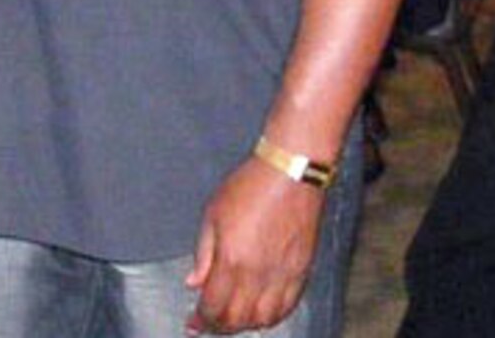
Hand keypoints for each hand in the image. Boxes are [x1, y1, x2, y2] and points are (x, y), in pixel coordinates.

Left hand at [183, 158, 324, 333]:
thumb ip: (203, 254)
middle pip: (237, 319)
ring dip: (245, 324)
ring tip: (234, 318)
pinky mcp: (301, 271)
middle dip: (219, 326)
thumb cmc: (251, 186)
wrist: (290, 173)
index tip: (193, 323)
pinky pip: (287, 307)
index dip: (200, 320)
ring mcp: (282, 275)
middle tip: (209, 322)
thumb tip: (194, 282)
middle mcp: (258, 274)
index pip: (213, 306)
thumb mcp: (213, 214)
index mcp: (232, 260)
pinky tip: (261, 311)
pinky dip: (272, 317)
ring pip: (262, 320)